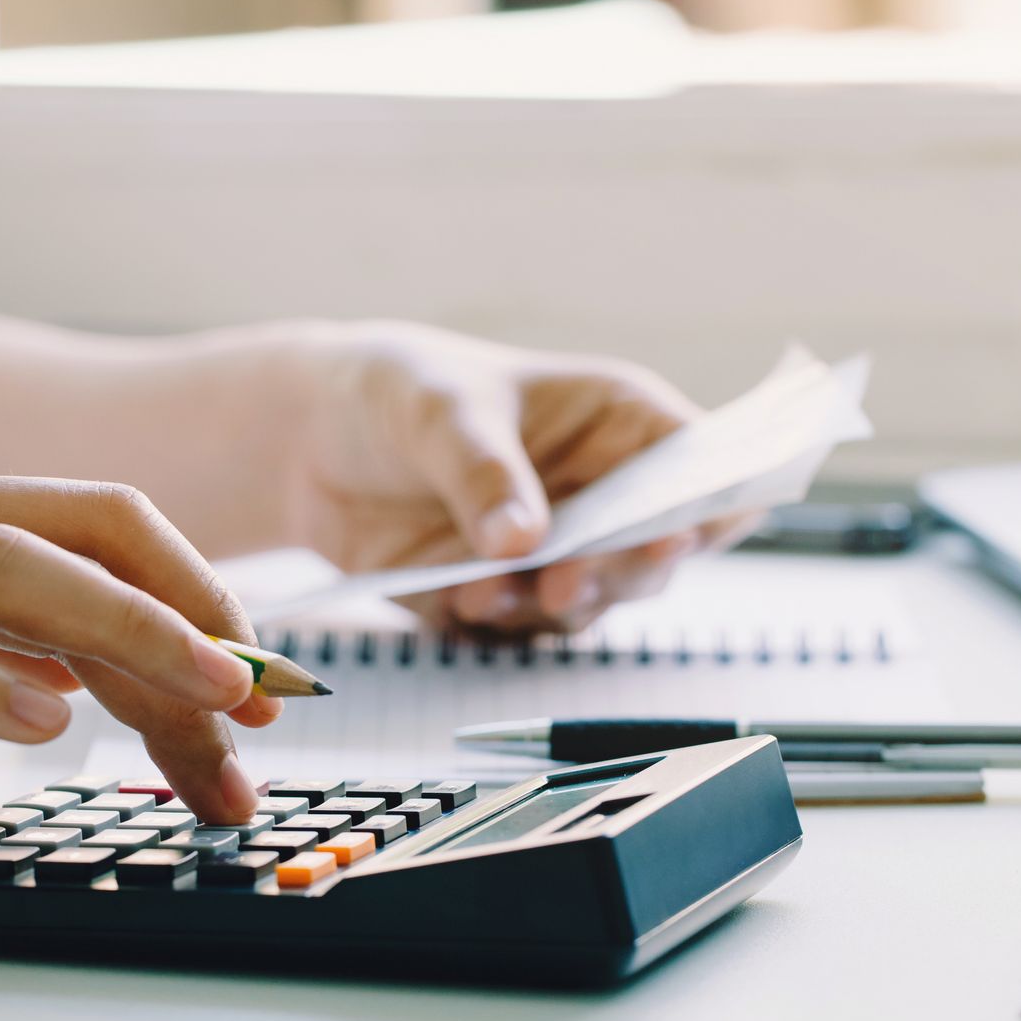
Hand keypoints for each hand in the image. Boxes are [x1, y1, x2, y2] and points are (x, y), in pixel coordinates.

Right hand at [0, 474, 271, 878]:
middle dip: (186, 609)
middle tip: (260, 695)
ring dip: (124, 637)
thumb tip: (140, 687)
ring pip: (1, 571)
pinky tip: (40, 725)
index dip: (193, 587)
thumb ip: (10, 651)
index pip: (92, 519)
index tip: (257, 674)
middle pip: (71, 531)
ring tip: (204, 703)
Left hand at [281, 323, 757, 632]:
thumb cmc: (399, 391)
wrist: (310, 440)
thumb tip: (523, 542)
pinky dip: (496, 622)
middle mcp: (603, 494)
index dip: (709, 501)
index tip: (677, 531)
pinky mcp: (508, 598)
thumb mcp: (441, 411)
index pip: (701, 465)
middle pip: (657, 552)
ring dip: (547, 606)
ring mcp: (559, 553)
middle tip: (565, 582)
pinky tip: (459, 599)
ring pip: (593, 602)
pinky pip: (520, 630)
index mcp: (619, 423)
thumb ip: (485, 473)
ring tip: (485, 590)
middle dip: (616, 572)